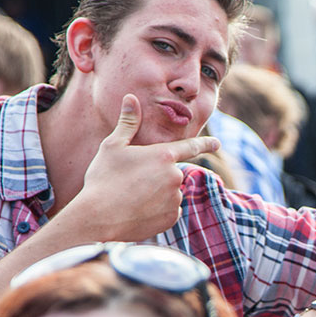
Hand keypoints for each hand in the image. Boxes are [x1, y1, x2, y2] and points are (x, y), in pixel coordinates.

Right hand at [69, 93, 220, 241]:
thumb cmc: (103, 178)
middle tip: (132, 182)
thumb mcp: (112, 146)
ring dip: (157, 193)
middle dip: (157, 175)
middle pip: (171, 173)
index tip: (218, 143)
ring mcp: (175, 199)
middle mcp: (175, 176)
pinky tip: (138, 211)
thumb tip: (131, 98)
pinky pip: (168, 211)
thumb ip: (128, 123)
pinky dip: (157, 211)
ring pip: (170, 193)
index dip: (205, 144)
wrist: (98, 217)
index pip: (190, 146)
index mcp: (163, 155)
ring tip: (132, 197)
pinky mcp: (171, 218)